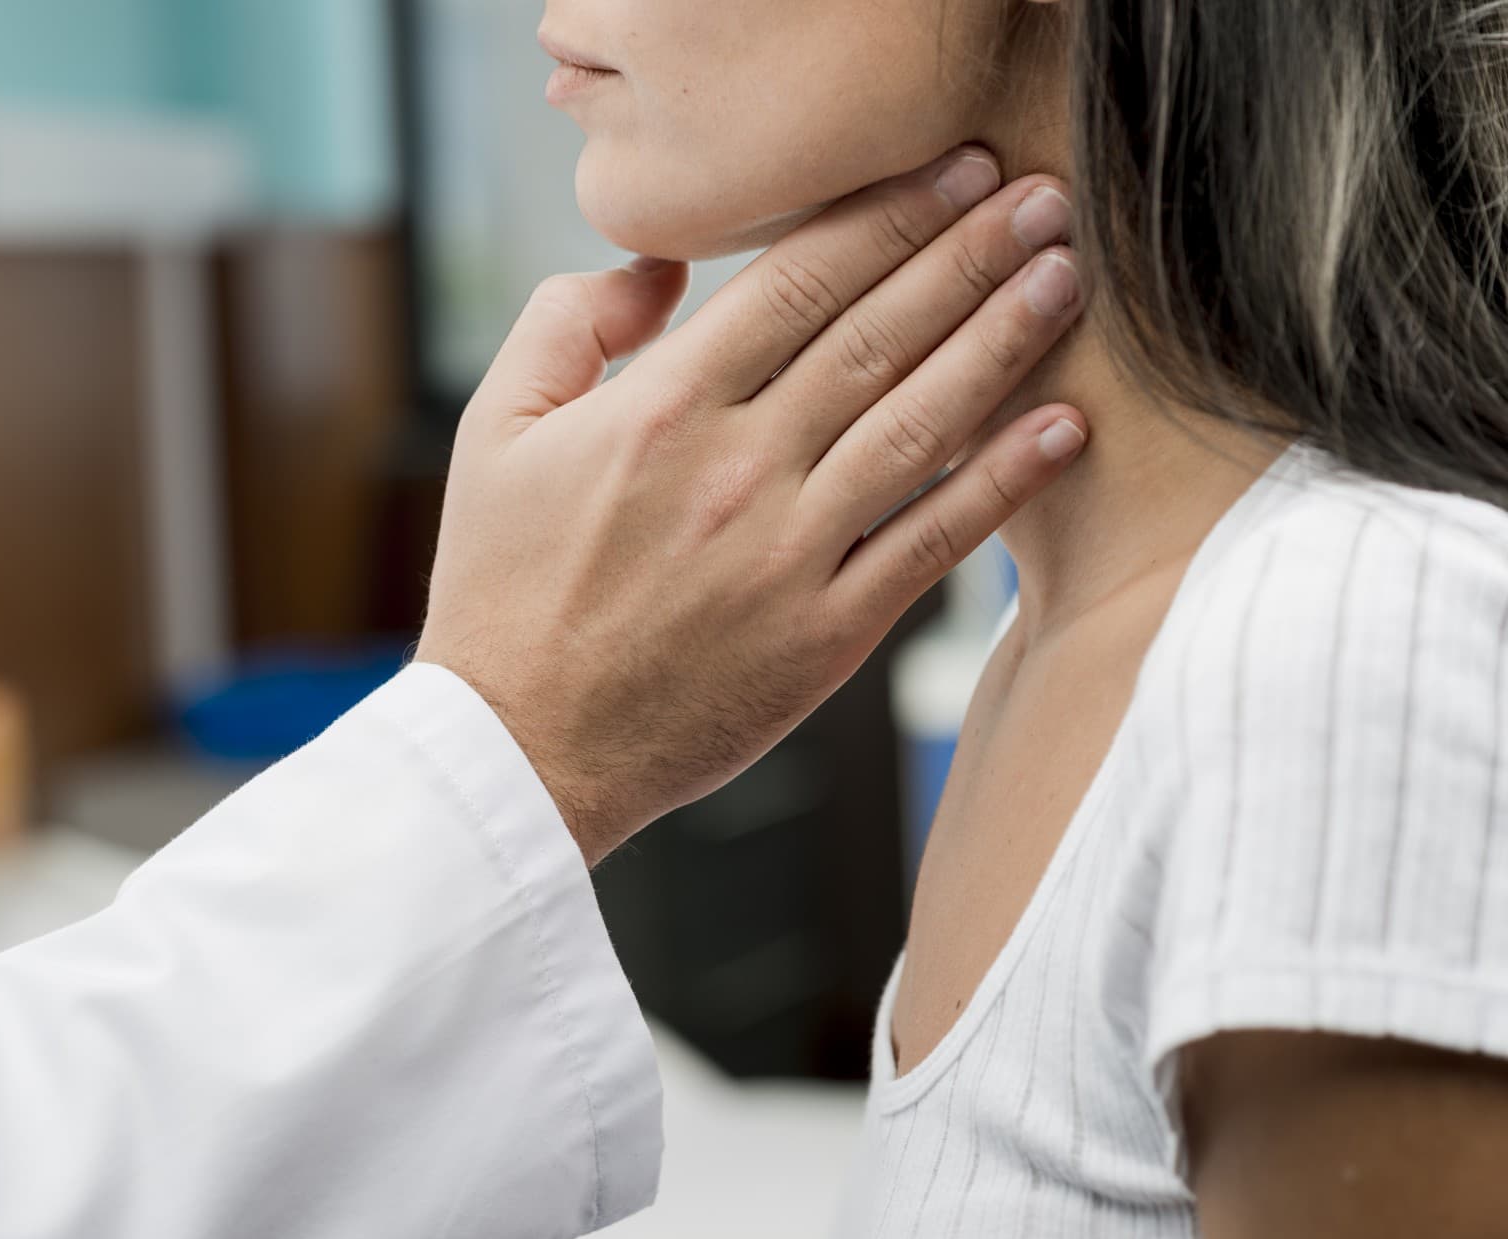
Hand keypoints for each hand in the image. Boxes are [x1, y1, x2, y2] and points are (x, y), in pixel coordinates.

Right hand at [416, 148, 1089, 864]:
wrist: (521, 747)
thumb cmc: (502, 589)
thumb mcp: (494, 432)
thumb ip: (567, 323)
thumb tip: (656, 266)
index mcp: (659, 410)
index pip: (799, 282)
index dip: (889, 215)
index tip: (953, 169)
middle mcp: (738, 470)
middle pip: (878, 336)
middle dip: (970, 254)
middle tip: (1041, 197)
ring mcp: (789, 556)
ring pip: (921, 425)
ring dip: (1003, 343)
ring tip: (1065, 279)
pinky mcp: (826, 637)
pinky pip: (931, 545)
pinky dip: (1002, 483)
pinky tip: (1060, 427)